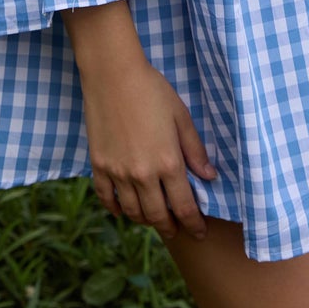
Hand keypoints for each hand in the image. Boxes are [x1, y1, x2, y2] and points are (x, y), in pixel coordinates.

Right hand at [79, 55, 217, 243]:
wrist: (113, 75)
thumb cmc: (152, 90)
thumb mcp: (181, 116)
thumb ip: (195, 150)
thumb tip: (209, 177)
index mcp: (168, 163)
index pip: (184, 206)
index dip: (194, 223)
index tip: (200, 232)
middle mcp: (143, 174)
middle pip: (157, 215)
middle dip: (170, 227)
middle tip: (176, 231)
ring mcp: (118, 172)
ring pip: (133, 211)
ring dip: (145, 219)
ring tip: (153, 218)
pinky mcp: (99, 166)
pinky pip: (107, 198)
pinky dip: (116, 208)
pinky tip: (123, 208)